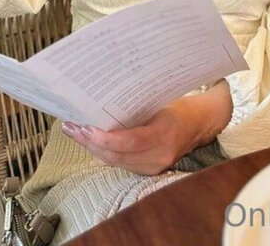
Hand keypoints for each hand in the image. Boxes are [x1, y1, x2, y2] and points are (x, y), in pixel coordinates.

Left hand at [61, 83, 232, 175]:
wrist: (198, 124)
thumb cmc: (178, 106)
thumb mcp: (159, 101)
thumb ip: (135, 106)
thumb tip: (102, 98)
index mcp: (163, 135)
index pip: (129, 142)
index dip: (105, 138)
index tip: (85, 127)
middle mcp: (157, 156)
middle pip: (116, 155)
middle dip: (90, 142)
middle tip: (71, 126)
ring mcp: (152, 167)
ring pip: (114, 161)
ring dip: (92, 147)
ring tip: (74, 131)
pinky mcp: (146, 170)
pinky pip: (119, 162)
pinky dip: (103, 151)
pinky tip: (90, 139)